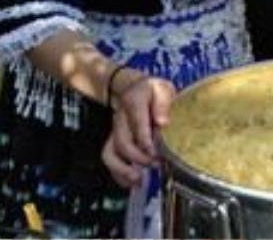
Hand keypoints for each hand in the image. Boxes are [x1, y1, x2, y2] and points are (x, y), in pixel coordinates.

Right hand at [101, 72, 175, 187]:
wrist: (133, 89)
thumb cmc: (153, 92)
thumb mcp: (162, 88)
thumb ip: (163, 102)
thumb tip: (162, 122)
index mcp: (134, 101)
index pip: (136, 122)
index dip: (144, 139)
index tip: (155, 151)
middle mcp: (120, 118)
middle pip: (122, 141)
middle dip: (138, 157)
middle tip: (155, 163)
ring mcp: (115, 131)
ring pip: (110, 152)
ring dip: (122, 169)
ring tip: (137, 180)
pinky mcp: (113, 142)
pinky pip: (109, 159)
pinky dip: (118, 174)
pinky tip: (131, 183)